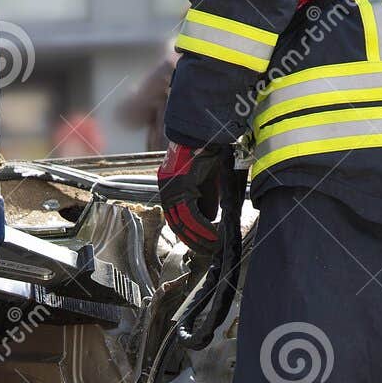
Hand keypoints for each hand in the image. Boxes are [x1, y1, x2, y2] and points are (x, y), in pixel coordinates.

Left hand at [158, 142, 226, 256]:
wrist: (207, 131)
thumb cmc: (209, 152)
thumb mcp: (208, 183)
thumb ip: (205, 201)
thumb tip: (208, 221)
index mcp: (171, 188)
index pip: (177, 220)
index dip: (190, 236)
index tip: (204, 245)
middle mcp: (167, 190)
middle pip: (177, 225)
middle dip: (194, 242)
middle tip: (209, 251)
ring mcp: (171, 188)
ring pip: (182, 223)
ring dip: (199, 238)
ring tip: (213, 246)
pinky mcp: (179, 186)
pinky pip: (189, 214)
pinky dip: (202, 228)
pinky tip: (213, 235)